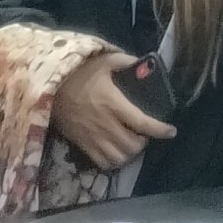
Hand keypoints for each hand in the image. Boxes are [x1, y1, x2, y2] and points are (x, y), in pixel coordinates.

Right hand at [51, 50, 177, 172]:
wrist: (50, 85)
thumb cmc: (80, 72)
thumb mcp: (105, 59)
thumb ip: (127, 62)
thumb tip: (146, 64)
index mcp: (113, 103)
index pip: (141, 122)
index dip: (159, 130)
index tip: (171, 131)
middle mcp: (104, 124)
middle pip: (132, 145)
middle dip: (144, 142)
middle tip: (145, 133)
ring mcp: (92, 137)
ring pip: (118, 158)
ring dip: (130, 154)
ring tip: (132, 143)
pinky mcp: (81, 145)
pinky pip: (102, 163)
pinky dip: (114, 162)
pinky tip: (117, 152)